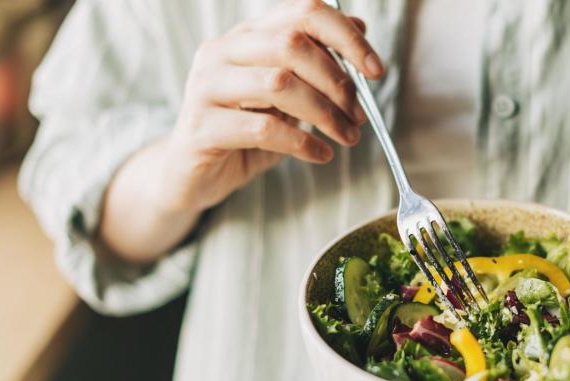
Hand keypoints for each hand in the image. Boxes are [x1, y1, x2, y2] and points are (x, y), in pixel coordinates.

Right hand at [159, 0, 381, 213]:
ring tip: (347, 137)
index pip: (302, 11)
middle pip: (292, 44)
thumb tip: (359, 28)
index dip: (345, 36)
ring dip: (324, 113)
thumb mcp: (289, 96)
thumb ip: (317, 63)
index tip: (375, 70)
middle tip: (358, 114)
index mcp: (246, 36)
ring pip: (279, 83)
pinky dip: (302, 142)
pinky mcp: (201, 126)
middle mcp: (222, 51)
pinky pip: (262, 129)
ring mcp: (206, 86)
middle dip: (337, 81)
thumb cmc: (246, 132)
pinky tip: (320, 154)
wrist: (194, 175)